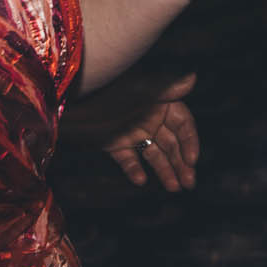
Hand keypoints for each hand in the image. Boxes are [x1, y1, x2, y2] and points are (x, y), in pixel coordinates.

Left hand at [104, 73, 200, 191]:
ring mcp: (132, 132)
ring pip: (154, 154)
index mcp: (160, 103)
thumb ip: (168, 88)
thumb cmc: (110, 90)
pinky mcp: (115, 144)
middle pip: (171, 143)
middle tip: (189, 183)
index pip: (183, 124)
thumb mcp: (140, 89)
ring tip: (174, 188)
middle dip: (181, 163)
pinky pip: (129, 159)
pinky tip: (140, 179)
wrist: (73, 99)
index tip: (192, 161)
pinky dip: (134, 169)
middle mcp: (149, 118)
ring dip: (164, 171)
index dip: (190, 142)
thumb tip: (193, 78)